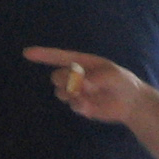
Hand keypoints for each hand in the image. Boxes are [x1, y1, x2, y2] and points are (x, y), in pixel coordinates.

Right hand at [24, 48, 147, 122]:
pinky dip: (78, 105)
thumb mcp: (115, 75)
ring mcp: (77, 91)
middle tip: (80, 84)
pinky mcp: (80, 105)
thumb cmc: (123, 82)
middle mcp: (76, 76)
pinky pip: (71, 105)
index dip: (43, 54)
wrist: (131, 103)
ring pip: (60, 92)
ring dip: (71, 94)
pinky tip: (90, 106)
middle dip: (65, 80)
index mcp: (83, 62)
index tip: (27, 53)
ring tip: (89, 95)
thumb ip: (98, 78)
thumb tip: (83, 84)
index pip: (59, 57)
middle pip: (56, 76)